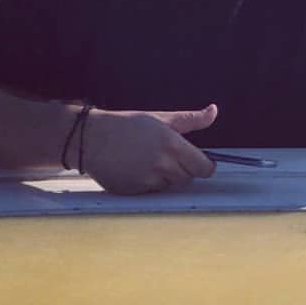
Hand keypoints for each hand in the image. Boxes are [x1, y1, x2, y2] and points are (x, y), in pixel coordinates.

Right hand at [82, 104, 218, 193]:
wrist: (91, 138)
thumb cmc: (126, 125)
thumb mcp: (161, 118)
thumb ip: (191, 119)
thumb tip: (214, 111)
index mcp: (172, 146)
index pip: (204, 168)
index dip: (205, 165)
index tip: (201, 161)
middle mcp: (162, 166)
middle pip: (188, 178)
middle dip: (183, 169)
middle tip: (167, 155)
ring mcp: (148, 182)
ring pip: (170, 186)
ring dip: (165, 177)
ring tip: (148, 160)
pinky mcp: (135, 192)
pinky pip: (152, 193)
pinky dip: (149, 184)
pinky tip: (136, 169)